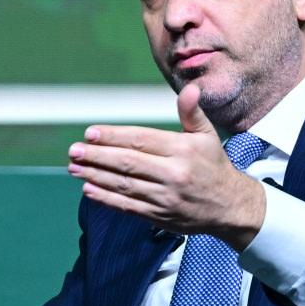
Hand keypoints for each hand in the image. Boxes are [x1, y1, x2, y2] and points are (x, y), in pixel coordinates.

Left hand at [66, 85, 265, 250]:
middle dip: (97, 156)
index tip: (90, 133)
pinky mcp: (160, 217)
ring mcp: (165, 198)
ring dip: (95, 176)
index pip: (141, 141)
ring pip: (125, 185)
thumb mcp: (207, 136)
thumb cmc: (214, 165)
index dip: (113, 137)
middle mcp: (174, 175)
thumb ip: (192, 112)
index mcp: (183, 151)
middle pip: (128, 163)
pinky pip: (128, 206)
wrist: (230, 207)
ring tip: (74, 168)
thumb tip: (190, 88)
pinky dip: (106, 198)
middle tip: (74, 151)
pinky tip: (88, 189)